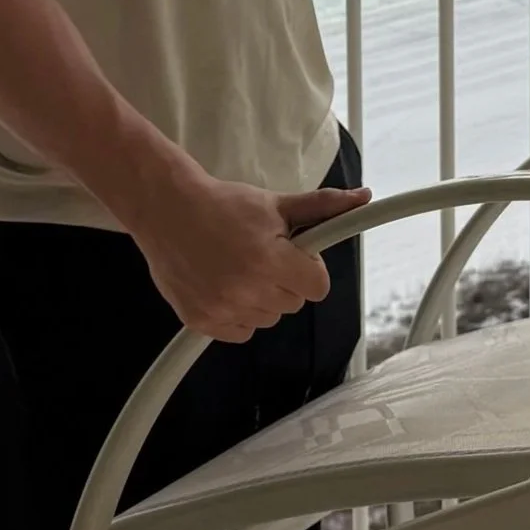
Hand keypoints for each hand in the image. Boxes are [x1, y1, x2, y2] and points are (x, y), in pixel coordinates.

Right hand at [129, 171, 372, 342]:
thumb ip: (322, 207)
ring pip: (269, 318)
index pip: (318, 286)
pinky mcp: (201, 322)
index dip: (308, 267)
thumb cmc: (224, 204)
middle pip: (294, 302)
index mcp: (270, 260)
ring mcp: (222, 309)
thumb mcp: (276, 204)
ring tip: (238, 267)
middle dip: (285, 280)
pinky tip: (224, 284)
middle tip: (260, 254)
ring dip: (262, 298)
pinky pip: (242, 331)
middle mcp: (247, 290)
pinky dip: (238, 313)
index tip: (291, 252)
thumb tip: (363, 197)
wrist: (166, 210)